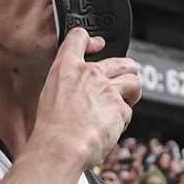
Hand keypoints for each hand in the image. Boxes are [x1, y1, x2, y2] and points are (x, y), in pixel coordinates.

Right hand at [33, 28, 140, 170]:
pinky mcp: (120, 106)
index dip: (91, 40)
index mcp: (66, 68)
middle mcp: (90, 73)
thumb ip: (68, 85)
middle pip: (121, 60)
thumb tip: (79, 90)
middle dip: (127, 72)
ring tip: (123, 105)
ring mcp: (107, 88)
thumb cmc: (52, 128)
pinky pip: (128, 110)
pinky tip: (110, 127)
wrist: (61, 146)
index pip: (79, 37)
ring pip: (133, 82)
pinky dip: (122, 120)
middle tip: (122, 85)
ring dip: (132, 93)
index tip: (97, 45)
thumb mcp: (50, 96)